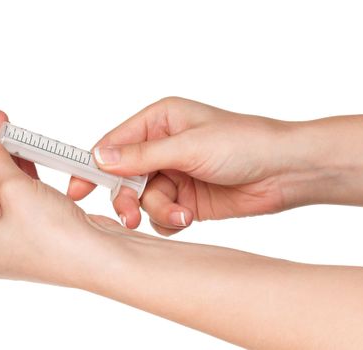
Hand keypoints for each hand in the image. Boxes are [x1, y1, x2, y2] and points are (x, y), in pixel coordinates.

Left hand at [0, 110, 126, 285]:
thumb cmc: (59, 240)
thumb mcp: (16, 191)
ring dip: (6, 157)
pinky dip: (23, 172)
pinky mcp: (37, 229)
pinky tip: (23, 150)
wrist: (103, 256)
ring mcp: (15, 237)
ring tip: (8, 127)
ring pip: (4, 188)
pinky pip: (23, 194)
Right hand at [68, 97, 294, 234]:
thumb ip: (141, 155)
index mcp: (159, 121)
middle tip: (130, 216)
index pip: (114, 145)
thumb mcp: (189, 146)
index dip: (93, 167)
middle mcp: (163, 148)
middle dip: (127, 198)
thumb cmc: (244, 143)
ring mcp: (174, 175)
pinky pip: (161, 215)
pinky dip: (170, 221)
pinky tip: (188, 218)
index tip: (77, 190)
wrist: (285, 171)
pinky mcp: (186, 200)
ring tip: (181, 215)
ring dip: (157, 211)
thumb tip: (99, 157)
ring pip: (143, 200)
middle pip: (124, 178)